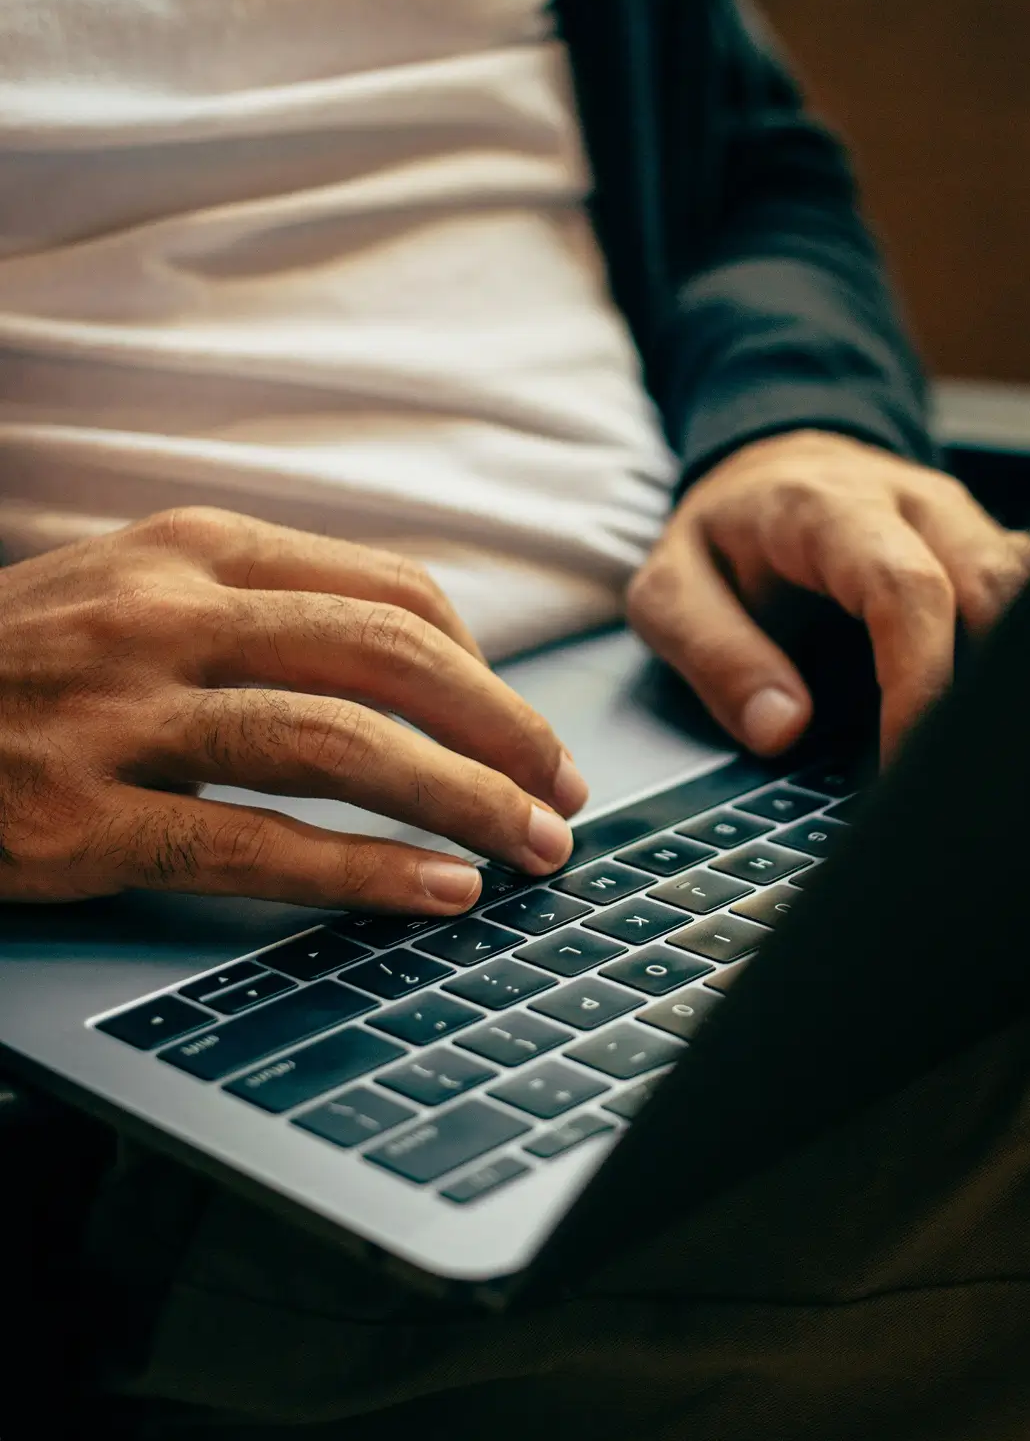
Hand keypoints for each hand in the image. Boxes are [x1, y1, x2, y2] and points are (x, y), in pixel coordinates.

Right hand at [0, 508, 587, 909]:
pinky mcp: (75, 818)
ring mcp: (117, 713)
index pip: (393, 591)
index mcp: (194, 548)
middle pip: (390, 660)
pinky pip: (253, 846)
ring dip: (461, 801)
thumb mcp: (139, 591)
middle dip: (503, 734)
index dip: (487, 669)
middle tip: (564, 795)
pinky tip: (435, 893)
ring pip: (338, 745)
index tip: (529, 730)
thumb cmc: (22, 663)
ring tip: (531, 849)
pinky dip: (364, 870)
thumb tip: (422, 667)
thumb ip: (267, 609)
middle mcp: (165, 612)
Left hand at [627, 430, 1029, 758]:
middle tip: (961, 777)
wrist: (769, 467)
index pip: (907, 589)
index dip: (920, 681)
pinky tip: (1010, 719)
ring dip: (1024, 672)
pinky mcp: (990, 548)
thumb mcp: (670, 589)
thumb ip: (715, 655)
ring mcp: (964, 522)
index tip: (906, 760)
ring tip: (992, 756)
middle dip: (990, 688)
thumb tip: (783, 728)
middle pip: (998, 587)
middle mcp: (916, 504)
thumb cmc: (724, 535)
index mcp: (831, 508)